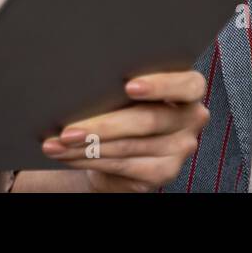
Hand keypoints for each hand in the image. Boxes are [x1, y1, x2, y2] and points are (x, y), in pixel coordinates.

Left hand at [40, 71, 209, 191]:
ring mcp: (180, 149)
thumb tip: (85, 80)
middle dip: (104, 125)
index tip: (129, 86)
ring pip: (130, 146)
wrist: (124, 144)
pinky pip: (123, 165)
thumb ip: (123, 84)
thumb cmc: (126, 105)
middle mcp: (191, 118)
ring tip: (60, 142)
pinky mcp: (164, 172)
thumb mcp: (129, 90)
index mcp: (190, 89)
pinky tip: (69, 155)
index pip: (188, 84)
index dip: (160, 85)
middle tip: (70, 129)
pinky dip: (90, 159)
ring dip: (88, 146)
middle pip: (149, 120)